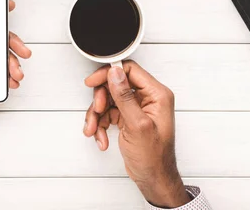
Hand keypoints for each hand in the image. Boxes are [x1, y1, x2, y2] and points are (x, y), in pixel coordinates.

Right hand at [83, 61, 190, 207]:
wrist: (153, 179)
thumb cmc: (154, 157)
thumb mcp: (137, 125)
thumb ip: (124, 97)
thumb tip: (115, 73)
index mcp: (157, 95)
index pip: (129, 70)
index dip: (109, 74)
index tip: (93, 82)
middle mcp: (148, 98)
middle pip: (115, 84)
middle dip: (101, 99)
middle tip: (97, 110)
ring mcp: (137, 108)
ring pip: (108, 100)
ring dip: (97, 115)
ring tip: (94, 129)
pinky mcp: (128, 118)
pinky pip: (107, 113)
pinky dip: (100, 124)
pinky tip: (101, 137)